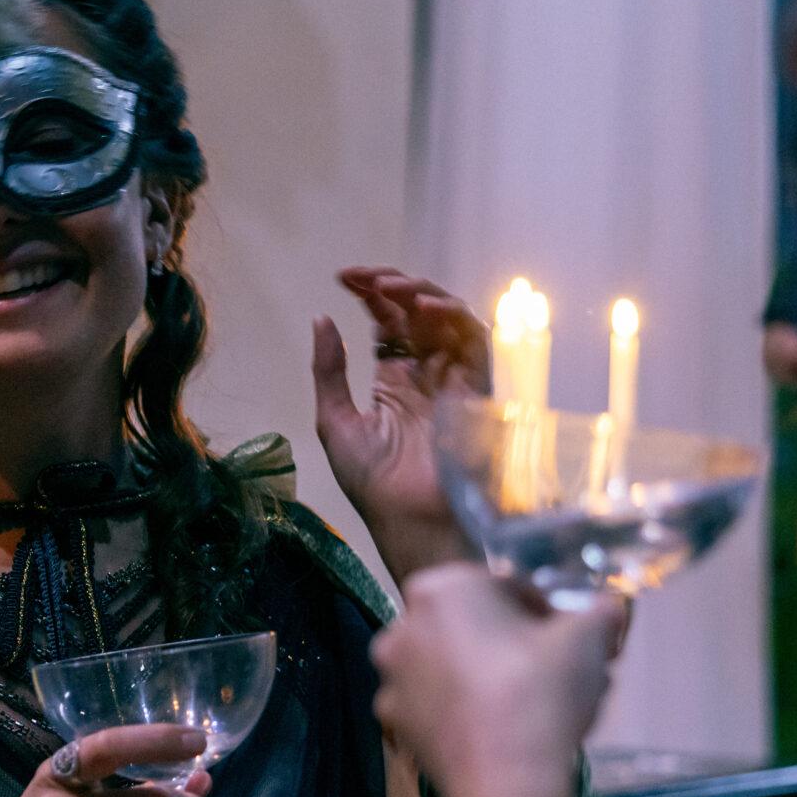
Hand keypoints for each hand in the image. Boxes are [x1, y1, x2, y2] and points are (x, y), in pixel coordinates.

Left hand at [313, 266, 488, 584]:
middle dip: (394, 286)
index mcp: (394, 380)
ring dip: (424, 295)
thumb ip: (329, 370)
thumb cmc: (373, 482)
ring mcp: (452, 378)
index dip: (371, 294)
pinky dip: (454, 318)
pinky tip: (425, 310)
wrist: (410, 519)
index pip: (387, 322)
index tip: (343, 277)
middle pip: (418, 312)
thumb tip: (321, 318)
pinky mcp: (475, 389)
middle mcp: (426, 374)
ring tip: (394, 289)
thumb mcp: (335, 422)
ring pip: (448, 319)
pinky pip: (474, 342)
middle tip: (367, 278)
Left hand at [370, 564, 621, 796]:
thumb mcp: (588, 638)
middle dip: (516, 644)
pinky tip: (503, 732)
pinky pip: (439, 708)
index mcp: (441, 588)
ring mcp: (392, 679)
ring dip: (490, 678)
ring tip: (536, 706)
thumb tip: (608, 610)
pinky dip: (465, 714)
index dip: (545, 610)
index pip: (505, 586)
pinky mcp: (397, 725)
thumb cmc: (541, 692)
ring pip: (454, 667)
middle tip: (558, 671)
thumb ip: (600, 613)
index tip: (571, 637)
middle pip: (474, 627)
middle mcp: (403, 627)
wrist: (507, 782)